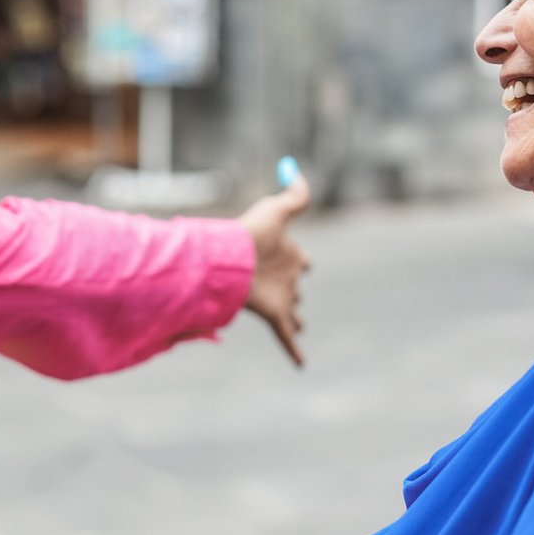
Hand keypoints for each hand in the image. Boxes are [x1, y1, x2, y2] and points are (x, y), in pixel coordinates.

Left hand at [237, 172, 311, 366]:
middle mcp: (285, 277)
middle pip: (296, 286)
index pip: (301, 259)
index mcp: (288, 254)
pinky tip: (301, 365)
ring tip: (297, 324)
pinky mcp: (275, 316)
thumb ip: (294, 193)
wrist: (232, 259)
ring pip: (295, 312)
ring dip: (296, 319)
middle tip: (293, 296)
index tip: (302, 259)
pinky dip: (295, 351)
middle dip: (295, 290)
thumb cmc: (253, 232)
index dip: (300, 258)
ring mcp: (282, 298)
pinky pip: (287, 338)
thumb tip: (295, 170)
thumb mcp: (279, 208)